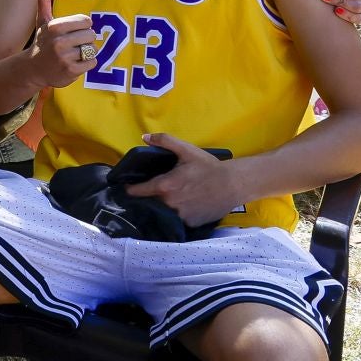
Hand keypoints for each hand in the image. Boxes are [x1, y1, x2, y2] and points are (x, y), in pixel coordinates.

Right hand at [29, 0, 96, 87]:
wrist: (32, 69)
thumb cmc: (42, 42)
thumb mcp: (42, 22)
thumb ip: (43, 1)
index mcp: (54, 27)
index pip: (86, 21)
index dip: (83, 27)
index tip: (73, 32)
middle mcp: (59, 41)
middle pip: (91, 35)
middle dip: (85, 40)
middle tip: (73, 44)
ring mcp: (65, 57)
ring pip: (93, 49)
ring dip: (87, 52)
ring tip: (74, 54)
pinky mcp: (71, 70)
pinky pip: (92, 62)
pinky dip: (87, 63)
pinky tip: (75, 63)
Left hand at [129, 133, 244, 225]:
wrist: (234, 184)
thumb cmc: (208, 167)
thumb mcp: (186, 150)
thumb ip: (164, 141)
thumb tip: (145, 137)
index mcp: (165, 186)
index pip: (138, 192)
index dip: (130, 189)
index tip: (127, 188)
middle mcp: (170, 203)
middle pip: (149, 204)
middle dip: (146, 199)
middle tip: (147, 194)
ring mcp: (181, 216)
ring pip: (163, 213)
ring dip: (160, 208)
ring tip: (162, 202)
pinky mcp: (191, 224)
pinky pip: (178, 220)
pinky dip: (176, 215)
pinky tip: (179, 209)